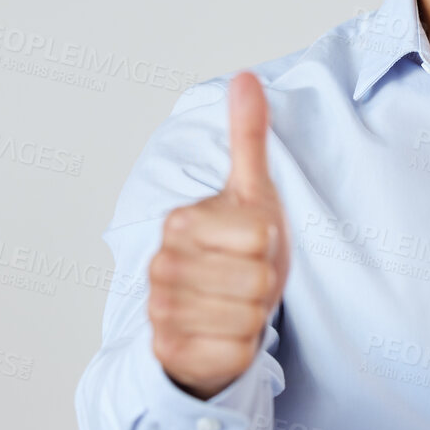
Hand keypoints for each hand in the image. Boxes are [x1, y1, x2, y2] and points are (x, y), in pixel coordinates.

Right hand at [147, 71, 290, 399]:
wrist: (208, 320)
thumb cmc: (236, 255)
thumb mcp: (251, 195)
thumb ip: (248, 137)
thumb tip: (247, 77)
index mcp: (180, 221)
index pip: (260, 234)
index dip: (268, 246)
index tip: (250, 247)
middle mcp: (162, 265)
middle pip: (258, 278)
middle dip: (263, 285)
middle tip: (245, 282)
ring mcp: (161, 311)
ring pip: (248, 317)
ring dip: (252, 317)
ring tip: (235, 306)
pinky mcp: (170, 353)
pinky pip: (235, 352)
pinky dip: (240, 348)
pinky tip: (222, 337)